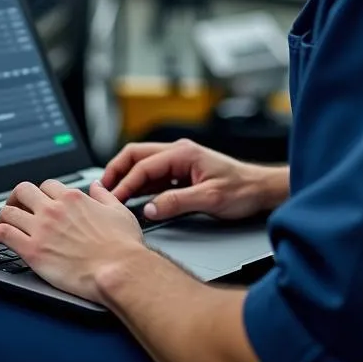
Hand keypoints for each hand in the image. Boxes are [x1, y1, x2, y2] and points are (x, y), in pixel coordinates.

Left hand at [0, 179, 144, 302]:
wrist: (119, 270)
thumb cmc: (123, 247)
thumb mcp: (119, 211)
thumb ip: (104, 196)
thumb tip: (96, 186)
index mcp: (73, 197)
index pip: (48, 185)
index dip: (41, 194)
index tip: (38, 203)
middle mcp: (54, 208)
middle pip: (23, 191)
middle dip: (16, 199)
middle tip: (14, 210)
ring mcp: (41, 227)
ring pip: (8, 211)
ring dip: (0, 217)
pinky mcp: (31, 249)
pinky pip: (0, 234)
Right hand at [100, 138, 286, 221]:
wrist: (261, 190)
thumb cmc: (242, 190)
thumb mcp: (210, 198)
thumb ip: (177, 202)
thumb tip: (149, 208)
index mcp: (182, 153)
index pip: (143, 165)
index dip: (125, 183)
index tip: (113, 199)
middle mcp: (178, 153)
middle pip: (136, 156)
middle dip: (117, 171)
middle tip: (102, 190)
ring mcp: (179, 162)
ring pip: (143, 164)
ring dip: (127, 178)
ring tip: (112, 195)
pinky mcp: (182, 174)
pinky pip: (154, 176)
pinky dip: (139, 185)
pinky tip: (133, 198)